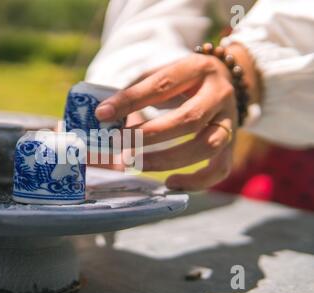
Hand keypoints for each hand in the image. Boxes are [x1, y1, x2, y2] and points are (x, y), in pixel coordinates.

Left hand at [95, 46, 257, 190]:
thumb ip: (137, 91)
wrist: (227, 80)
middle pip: (189, 118)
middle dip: (149, 134)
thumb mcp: (162, 73)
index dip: (131, 101)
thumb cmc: (182, 81)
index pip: (162, 85)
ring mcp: (230, 120)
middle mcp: (219, 94)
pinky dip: (197, 181)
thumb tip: (105, 116)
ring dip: (169, 159)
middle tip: (119, 144)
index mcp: (197, 69)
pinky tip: (170, 183)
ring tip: (137, 164)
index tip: (102, 114)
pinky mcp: (232, 144)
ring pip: (207, 145)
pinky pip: (220, 168)